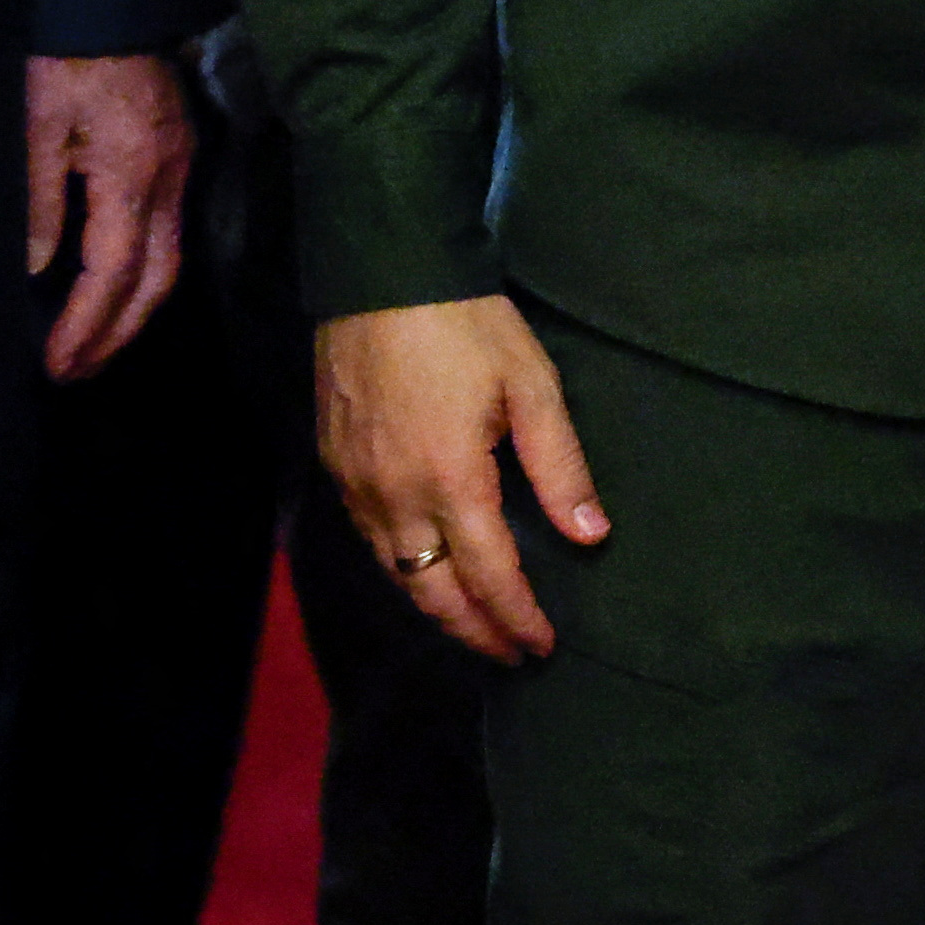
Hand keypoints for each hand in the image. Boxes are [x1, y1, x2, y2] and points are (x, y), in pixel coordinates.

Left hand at [28, 51, 195, 380]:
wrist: (116, 0)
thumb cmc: (69, 59)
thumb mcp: (38, 125)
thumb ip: (41, 201)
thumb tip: (37, 270)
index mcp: (130, 175)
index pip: (112, 272)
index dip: (85, 325)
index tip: (57, 362)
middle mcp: (167, 181)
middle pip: (155, 281)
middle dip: (115, 335)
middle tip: (74, 371)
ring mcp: (181, 170)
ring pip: (171, 264)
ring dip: (134, 313)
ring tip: (93, 346)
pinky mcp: (180, 158)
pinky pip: (170, 235)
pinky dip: (144, 276)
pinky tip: (117, 291)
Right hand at [314, 295, 605, 666]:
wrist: (380, 272)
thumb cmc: (464, 323)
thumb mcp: (530, 386)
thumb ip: (560, 467)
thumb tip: (591, 536)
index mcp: (451, 481)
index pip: (490, 577)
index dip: (517, 618)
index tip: (541, 646)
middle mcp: (395, 497)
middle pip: (433, 594)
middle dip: (475, 632)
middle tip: (510, 653)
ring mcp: (357, 484)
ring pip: (395, 574)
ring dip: (435, 606)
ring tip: (474, 621)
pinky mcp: (333, 464)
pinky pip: (369, 538)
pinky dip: (401, 567)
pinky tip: (425, 565)